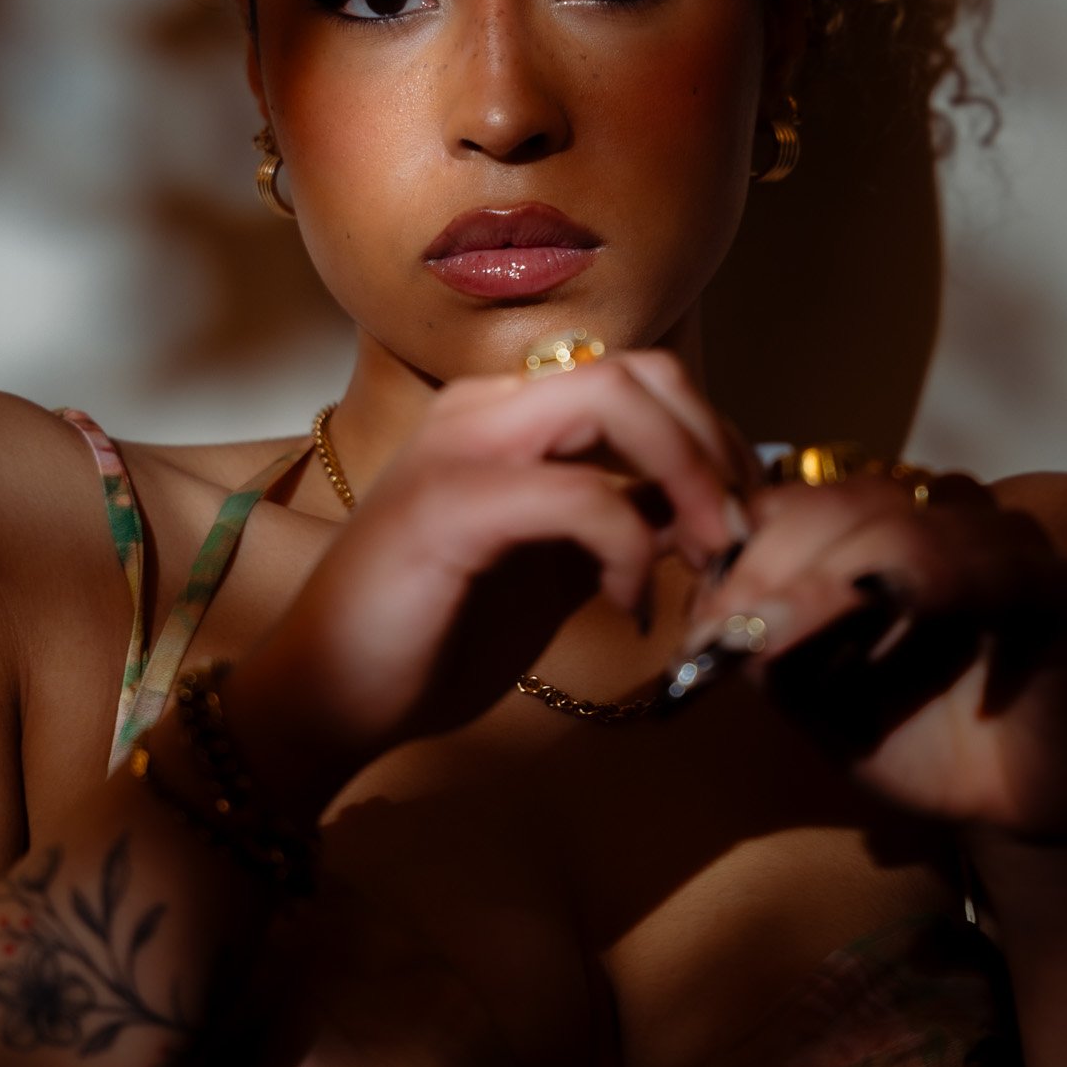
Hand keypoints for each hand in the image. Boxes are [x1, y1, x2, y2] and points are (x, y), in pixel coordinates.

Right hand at [229, 351, 748, 795]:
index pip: (639, 376)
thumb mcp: (552, 569)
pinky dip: (630, 544)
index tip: (740, 511)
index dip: (710, 435)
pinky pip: (580, 493)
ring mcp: (462, 446)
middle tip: (738, 531)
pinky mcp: (450, 505)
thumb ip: (618, 526)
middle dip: (713, 446)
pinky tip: (626, 601)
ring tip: (706, 552)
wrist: (326, 695)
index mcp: (505, 413)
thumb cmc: (432, 633)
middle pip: (641, 371)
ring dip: (688, 475)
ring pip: (614, 399)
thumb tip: (706, 512)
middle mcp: (484, 408)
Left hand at [693, 472, 1066, 841]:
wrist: (1013, 811)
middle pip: (845, 503)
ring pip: (906, 528)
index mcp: (881, 525)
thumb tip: (705, 610)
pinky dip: (934, 584)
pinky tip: (888, 622)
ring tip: (779, 640)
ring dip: (832, 582)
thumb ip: (761, 642)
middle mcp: (941, 515)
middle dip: (776, 564)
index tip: (703, 615)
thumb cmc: (912, 740)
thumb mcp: (812, 694)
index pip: (799, 498)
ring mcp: (1004, 542)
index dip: (744, 544)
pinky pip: (992, 565)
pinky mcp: (1057, 585)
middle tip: (728, 629)